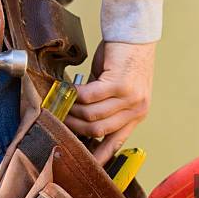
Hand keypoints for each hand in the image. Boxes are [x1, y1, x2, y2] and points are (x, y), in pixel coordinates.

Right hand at [65, 41, 155, 164]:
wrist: (134, 34)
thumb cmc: (124, 58)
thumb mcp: (117, 88)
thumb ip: (104, 105)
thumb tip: (79, 119)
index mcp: (137, 114)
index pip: (117, 142)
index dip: (100, 155)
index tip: (85, 163)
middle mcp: (137, 109)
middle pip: (99, 130)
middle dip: (76, 127)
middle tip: (60, 118)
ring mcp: (131, 98)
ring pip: (92, 115)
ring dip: (73, 110)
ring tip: (62, 103)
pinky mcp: (120, 84)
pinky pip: (89, 97)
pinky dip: (75, 95)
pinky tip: (67, 89)